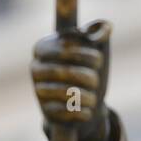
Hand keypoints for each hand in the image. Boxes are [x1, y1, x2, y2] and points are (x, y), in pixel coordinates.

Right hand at [31, 19, 111, 140]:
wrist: (86, 101)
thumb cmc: (89, 67)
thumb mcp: (97, 47)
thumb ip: (101, 31)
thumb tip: (105, 28)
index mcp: (44, 46)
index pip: (65, 48)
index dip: (87, 54)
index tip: (98, 60)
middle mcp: (35, 67)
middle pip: (65, 72)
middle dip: (89, 77)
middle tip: (95, 81)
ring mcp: (38, 90)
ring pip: (66, 93)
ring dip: (87, 97)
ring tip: (93, 97)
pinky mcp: (46, 111)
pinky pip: (66, 112)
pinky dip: (82, 112)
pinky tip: (87, 110)